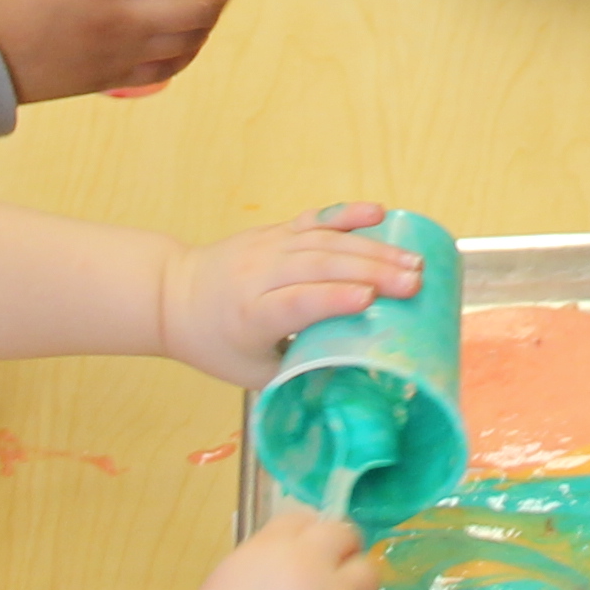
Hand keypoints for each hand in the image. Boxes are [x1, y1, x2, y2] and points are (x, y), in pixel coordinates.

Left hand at [153, 201, 426, 388]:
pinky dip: (348, 214)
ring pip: (326, 241)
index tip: (369, 299)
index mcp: (252, 316)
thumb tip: (352, 378)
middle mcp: (260, 274)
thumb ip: (298, 372)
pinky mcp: (277, 230)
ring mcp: (269, 245)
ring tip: (413, 261)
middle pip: (320, 266)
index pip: (294, 302)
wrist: (174, 296)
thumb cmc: (216, 343)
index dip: (331, 299)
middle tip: (415, 283)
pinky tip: (379, 212)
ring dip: (374, 249)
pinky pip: (317, 219)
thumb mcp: (253, 374)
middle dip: (372, 271)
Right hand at [168, 506, 385, 589]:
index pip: (302, 518)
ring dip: (355, 585)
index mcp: (270, 547)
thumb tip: (293, 558)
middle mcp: (310, 564)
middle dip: (338, 551)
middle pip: (344, 535)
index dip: (305, 535)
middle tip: (327, 577)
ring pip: (369, 573)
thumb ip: (263, 560)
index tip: (304, 553)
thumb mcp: (227, 581)